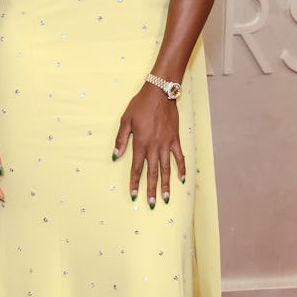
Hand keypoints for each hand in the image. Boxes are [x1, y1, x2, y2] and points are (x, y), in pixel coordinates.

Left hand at [113, 83, 185, 206]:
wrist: (160, 93)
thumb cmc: (140, 105)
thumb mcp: (126, 120)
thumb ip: (121, 139)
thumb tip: (115, 156)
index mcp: (140, 143)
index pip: (136, 168)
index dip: (134, 182)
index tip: (133, 195)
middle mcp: (154, 146)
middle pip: (152, 172)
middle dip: (151, 189)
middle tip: (151, 203)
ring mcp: (166, 144)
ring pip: (166, 168)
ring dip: (165, 184)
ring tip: (165, 198)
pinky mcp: (175, 139)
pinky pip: (179, 156)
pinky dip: (181, 168)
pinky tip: (181, 179)